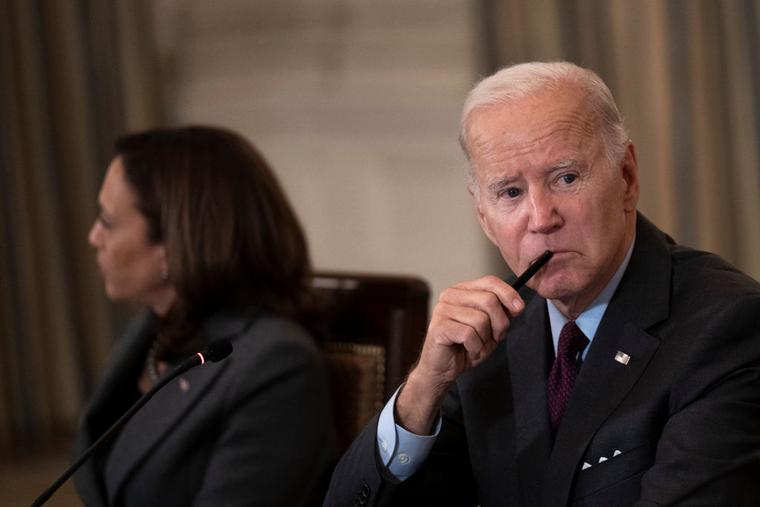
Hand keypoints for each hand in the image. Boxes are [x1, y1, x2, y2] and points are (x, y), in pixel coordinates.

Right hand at [396, 275, 524, 433]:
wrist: (443, 369)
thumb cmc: (466, 346)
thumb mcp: (490, 328)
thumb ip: (501, 314)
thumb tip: (516, 306)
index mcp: (462, 290)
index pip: (489, 281)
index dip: (508, 293)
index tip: (519, 309)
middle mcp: (450, 295)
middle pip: (488, 300)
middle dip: (499, 323)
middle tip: (493, 338)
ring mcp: (442, 310)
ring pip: (480, 320)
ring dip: (485, 339)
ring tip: (477, 345)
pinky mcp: (438, 326)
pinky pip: (469, 334)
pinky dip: (475, 347)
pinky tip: (468, 350)